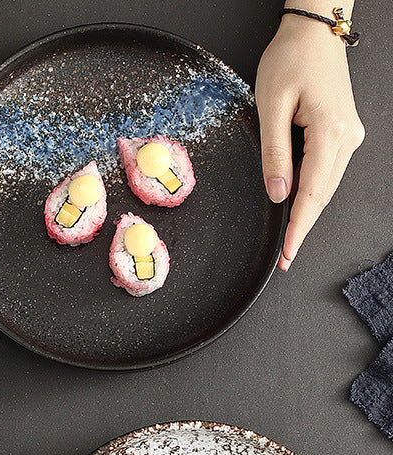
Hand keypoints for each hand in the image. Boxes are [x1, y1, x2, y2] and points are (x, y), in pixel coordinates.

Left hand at [256, 13, 363, 270]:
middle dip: (303, 228)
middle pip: (322, 195)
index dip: (298, 227)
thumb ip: (274, 152)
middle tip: (286, 259)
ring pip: (325, 185)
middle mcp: (347, 137)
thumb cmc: (291, 59)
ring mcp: (348, 135)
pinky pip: (325, 171)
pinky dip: (311, 192)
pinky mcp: (342, 132)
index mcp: (331, 131)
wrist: (314, 30)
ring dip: (307, 213)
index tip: (288, 254)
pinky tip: (298, 208)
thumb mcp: (271, 106)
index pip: (312, 193)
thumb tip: (277, 192)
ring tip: (290, 241)